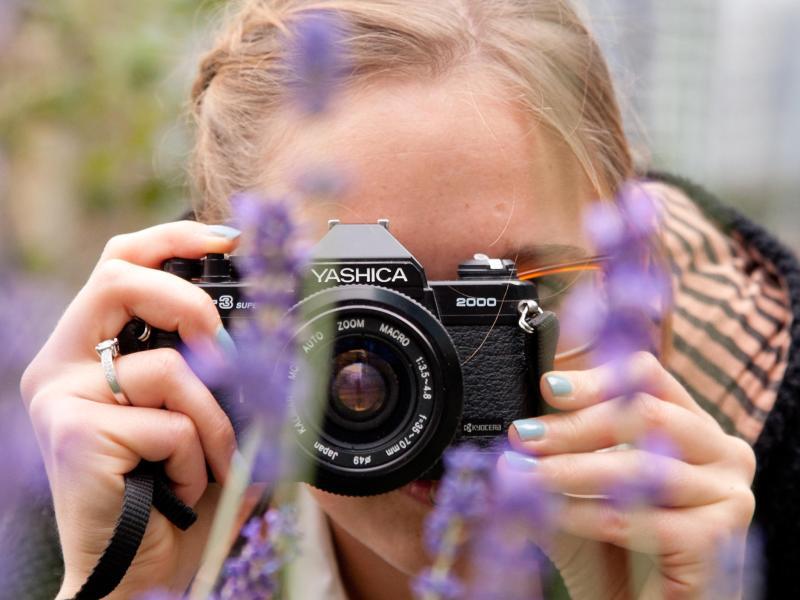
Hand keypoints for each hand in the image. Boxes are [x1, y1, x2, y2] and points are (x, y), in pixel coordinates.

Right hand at [20, 221, 241, 597]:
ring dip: (216, 420)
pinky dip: (200, 455)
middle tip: (223, 349)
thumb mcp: (195, 414)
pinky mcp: (74, 436)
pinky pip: (171, 422)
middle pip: (120, 277)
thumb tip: (260, 323)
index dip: (173, 237)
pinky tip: (185, 485)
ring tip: (213, 461)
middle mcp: (63, 365)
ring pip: (170, 366)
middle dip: (190, 302)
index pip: (120, 261)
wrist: (139, 572)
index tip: (227, 238)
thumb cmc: (172, 490)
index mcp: (90, 350)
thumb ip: (209, 366)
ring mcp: (61, 398)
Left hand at [505, 351, 755, 598]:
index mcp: (692, 425)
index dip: (597, 378)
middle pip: (646, 413)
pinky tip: (552, 514)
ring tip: (525, 475)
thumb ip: (557, 451)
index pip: (649, 377)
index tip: (550, 387)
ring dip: (572, 470)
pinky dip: (588, 515)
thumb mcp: (578, 485)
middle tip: (523, 436)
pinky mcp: (718, 540)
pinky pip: (643, 520)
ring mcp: (729, 495)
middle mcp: (721, 451)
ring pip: (642, 467)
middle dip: (575, 426)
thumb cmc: (610, 544)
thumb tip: (517, 429)